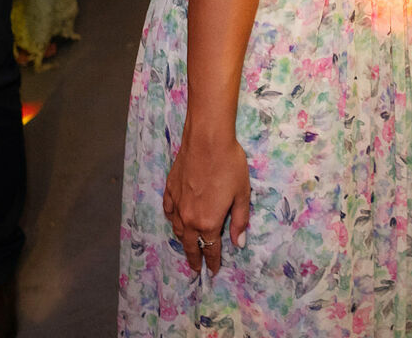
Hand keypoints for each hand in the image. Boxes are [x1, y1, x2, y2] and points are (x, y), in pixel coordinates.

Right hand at [163, 131, 251, 275]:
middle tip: (196, 269)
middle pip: (190, 244)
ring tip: (187, 246)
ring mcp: (177, 204)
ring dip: (182, 240)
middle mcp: (189, 217)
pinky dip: (172, 219)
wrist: (207, 140)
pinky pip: (168, 210)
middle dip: (194, 258)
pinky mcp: (170, 189)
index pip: (210, 248)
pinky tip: (174, 219)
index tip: (213, 271)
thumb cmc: (230, 165)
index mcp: (208, 222)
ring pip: (177, 229)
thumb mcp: (242, 194)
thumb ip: (239, 221)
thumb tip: (239, 243)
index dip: (212, 261)